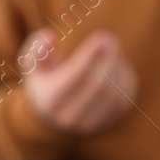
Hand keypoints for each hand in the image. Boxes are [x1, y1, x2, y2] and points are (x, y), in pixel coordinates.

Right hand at [22, 28, 137, 135]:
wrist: (54, 117)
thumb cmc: (45, 81)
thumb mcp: (34, 66)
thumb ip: (37, 49)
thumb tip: (50, 36)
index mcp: (51, 100)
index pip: (77, 77)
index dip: (91, 56)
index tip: (101, 37)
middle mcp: (70, 117)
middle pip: (99, 86)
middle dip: (108, 60)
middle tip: (111, 40)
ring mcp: (91, 123)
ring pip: (114, 94)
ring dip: (117, 69)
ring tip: (112, 51)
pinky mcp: (109, 122)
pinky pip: (124, 99)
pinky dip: (125, 80)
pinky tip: (118, 65)